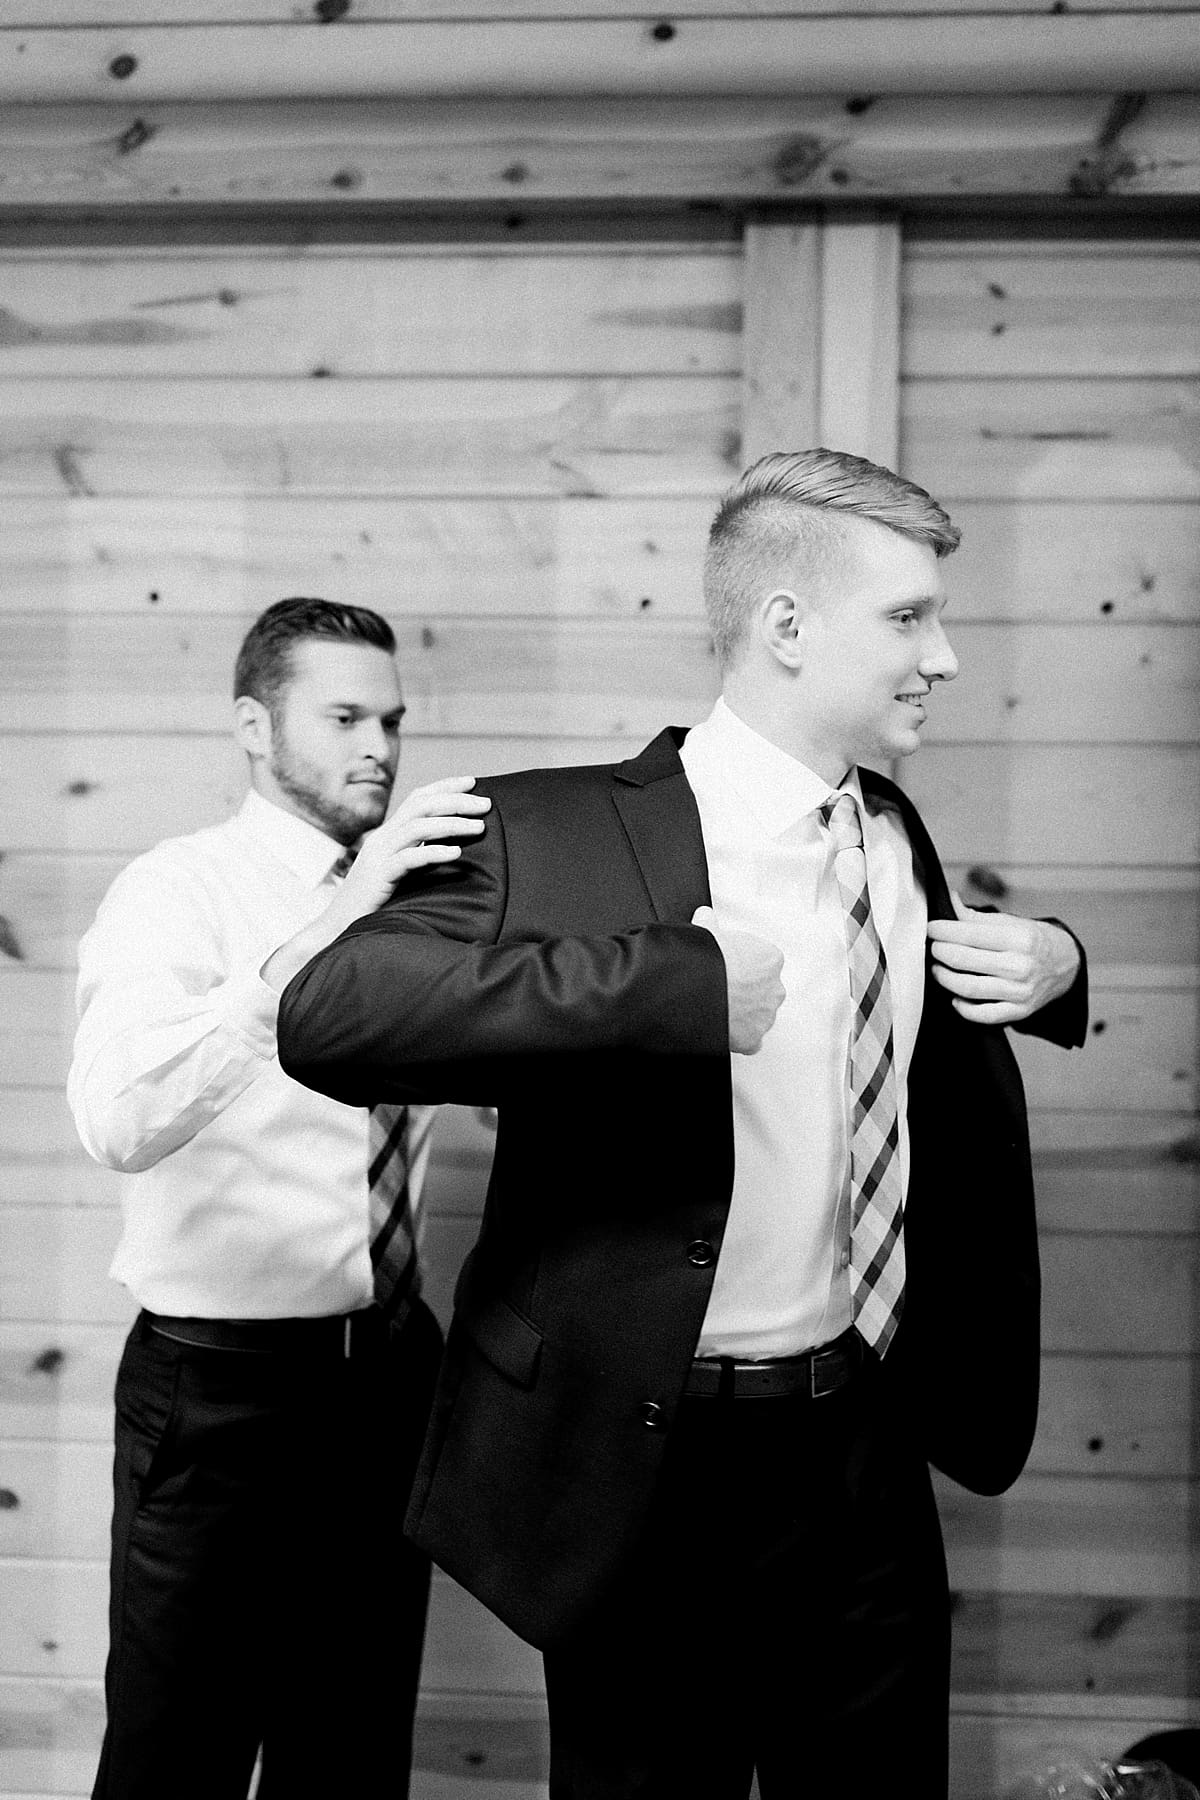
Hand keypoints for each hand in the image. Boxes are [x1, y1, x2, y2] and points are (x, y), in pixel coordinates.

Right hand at [259, 779, 488, 991]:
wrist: (339, 928)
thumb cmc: (375, 904)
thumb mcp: (399, 874)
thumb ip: (418, 856)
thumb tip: (454, 847)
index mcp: (389, 834)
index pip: (418, 798)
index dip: (445, 786)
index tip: (473, 782)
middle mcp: (383, 838)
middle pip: (421, 806)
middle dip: (457, 801)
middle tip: (487, 805)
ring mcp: (379, 855)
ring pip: (418, 827)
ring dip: (452, 823)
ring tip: (480, 827)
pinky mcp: (379, 876)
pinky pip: (409, 858)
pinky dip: (435, 852)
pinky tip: (457, 853)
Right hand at [692, 906, 784, 1054]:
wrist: (696, 991)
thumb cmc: (706, 962)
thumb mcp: (706, 932)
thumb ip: (710, 923)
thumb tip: (704, 916)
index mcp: (769, 959)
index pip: (763, 961)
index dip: (743, 964)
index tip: (728, 966)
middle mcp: (774, 988)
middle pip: (764, 989)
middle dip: (747, 991)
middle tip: (724, 988)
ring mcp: (765, 1015)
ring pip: (759, 1015)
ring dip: (745, 1014)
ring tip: (720, 1009)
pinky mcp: (753, 1038)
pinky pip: (751, 1041)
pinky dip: (741, 1038)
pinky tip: (726, 1031)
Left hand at [927, 893, 1080, 1025]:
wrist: (1065, 964)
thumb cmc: (1034, 940)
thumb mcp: (1011, 922)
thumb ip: (977, 916)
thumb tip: (949, 900)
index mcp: (1020, 938)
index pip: (970, 934)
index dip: (943, 930)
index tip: (931, 928)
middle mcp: (1021, 966)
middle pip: (964, 960)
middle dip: (940, 952)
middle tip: (932, 947)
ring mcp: (1021, 992)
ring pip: (969, 988)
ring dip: (944, 978)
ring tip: (937, 969)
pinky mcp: (1019, 1011)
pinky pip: (984, 1015)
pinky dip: (964, 1008)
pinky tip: (955, 996)